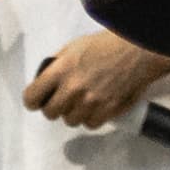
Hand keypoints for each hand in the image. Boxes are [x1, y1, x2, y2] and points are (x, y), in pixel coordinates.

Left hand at [22, 29, 169, 132]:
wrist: (136, 51)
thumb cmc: (105, 45)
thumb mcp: (74, 47)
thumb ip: (57, 64)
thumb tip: (45, 79)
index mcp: (61, 69)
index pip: (33, 96)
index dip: (33, 100)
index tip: (37, 101)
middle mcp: (73, 88)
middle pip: (50, 113)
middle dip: (54, 108)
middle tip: (61, 101)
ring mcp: (90, 102)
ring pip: (70, 121)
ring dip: (73, 113)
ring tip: (82, 103)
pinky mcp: (107, 111)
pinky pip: (90, 125)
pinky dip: (90, 119)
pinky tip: (95, 108)